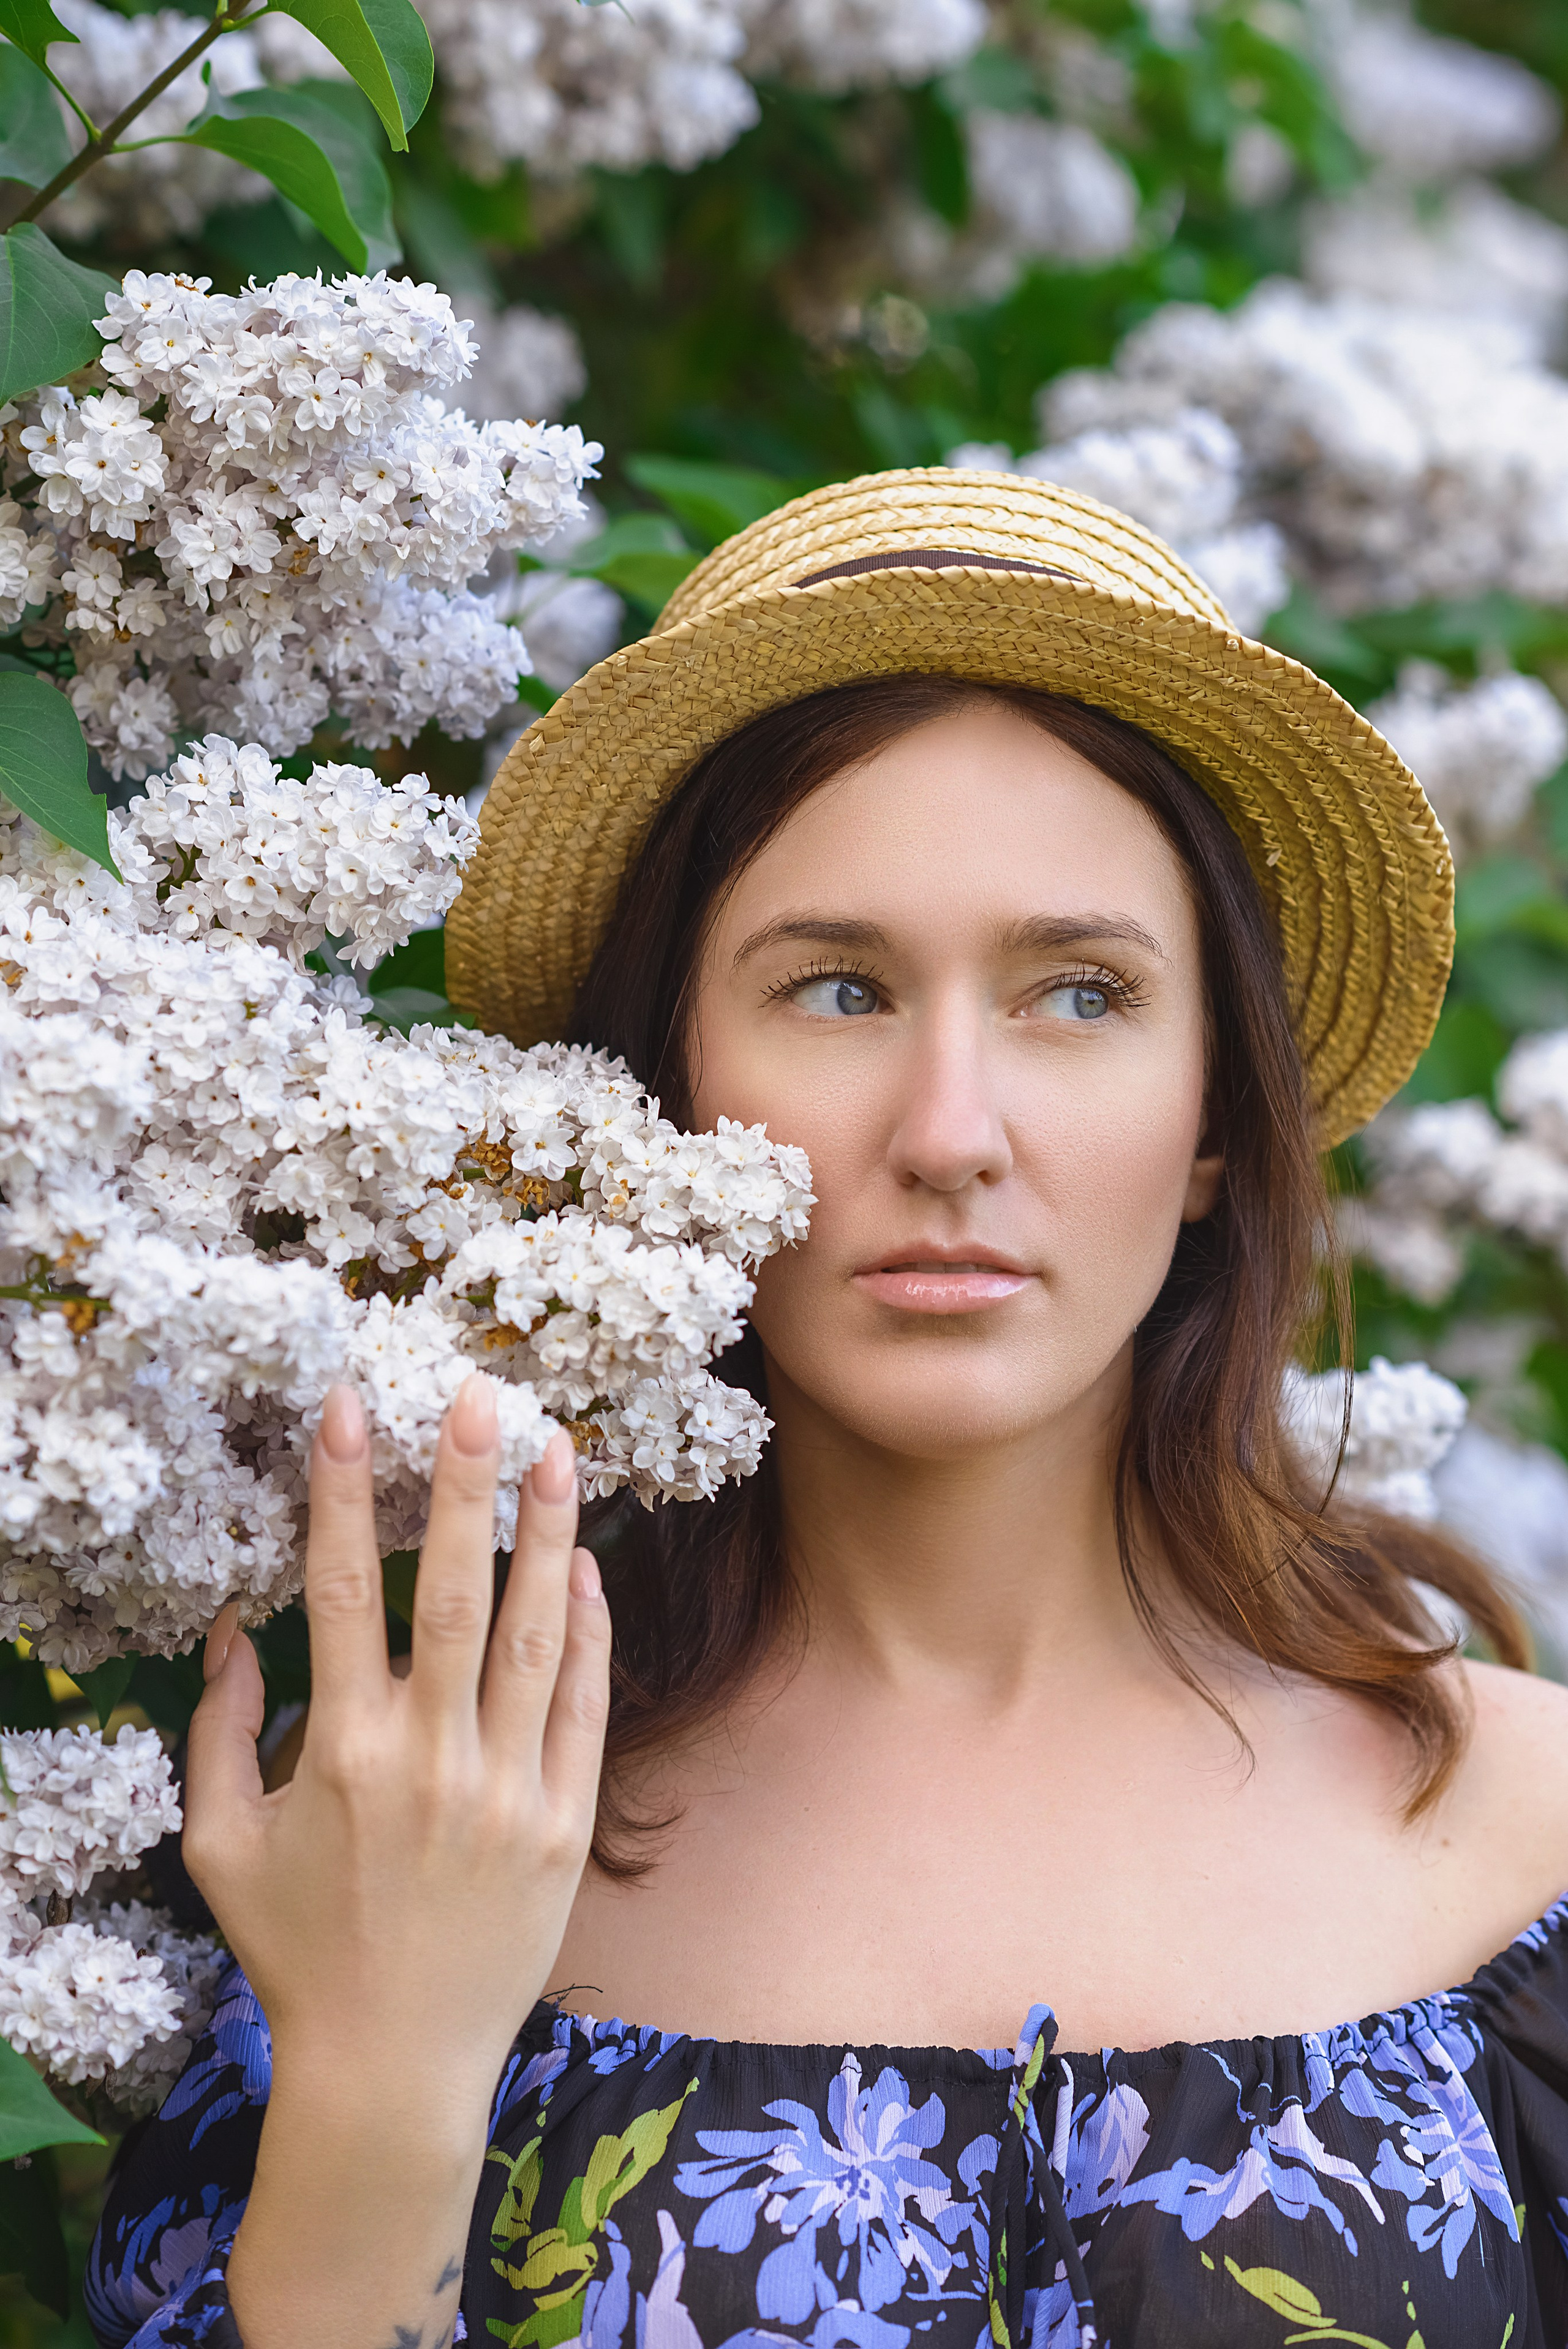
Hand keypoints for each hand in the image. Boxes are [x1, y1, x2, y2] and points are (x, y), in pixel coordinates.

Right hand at [184, 1376, 610, 2105]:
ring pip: (532, 1635)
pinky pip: (581, 1705)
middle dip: (462, 1484)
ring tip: (558, 1447)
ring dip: (547, 1534)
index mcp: (339, 1750)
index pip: (337, 1588)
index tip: (349, 1406)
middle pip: (450, 1591)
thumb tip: (230, 1626)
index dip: (340, 1489)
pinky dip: (585, 1630)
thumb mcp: (221, 1844)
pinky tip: (585, 1566)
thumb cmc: (297, 1949)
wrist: (391, 2063)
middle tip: (479, 1393)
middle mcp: (427, 1757)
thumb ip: (217, 1729)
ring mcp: (505, 1789)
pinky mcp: (563, 1823)